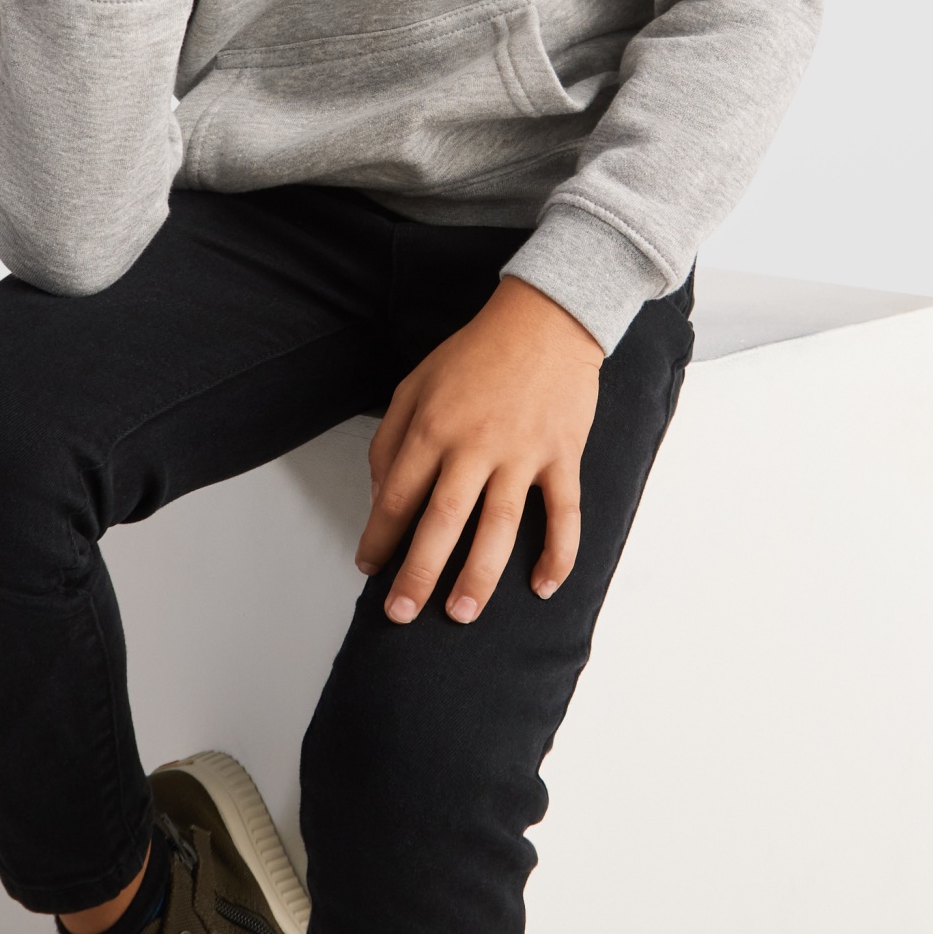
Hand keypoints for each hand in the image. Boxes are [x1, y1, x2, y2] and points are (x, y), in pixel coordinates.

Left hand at [355, 277, 603, 623]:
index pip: (396, 495)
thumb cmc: (476, 353)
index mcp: (432, 427)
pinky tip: (542, 586)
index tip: (368, 568)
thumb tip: (379, 496)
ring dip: (479, 575)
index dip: (378, 537)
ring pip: (498, 526)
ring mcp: (522, 453)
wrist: (545, 319)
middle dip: (417, 573)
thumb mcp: (414, 384)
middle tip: (400, 614)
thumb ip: (390, 438)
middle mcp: (474, 445)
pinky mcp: (562, 455)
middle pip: (441, 520)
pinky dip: (557, 553)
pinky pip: (564, 514)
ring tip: (462, 613)